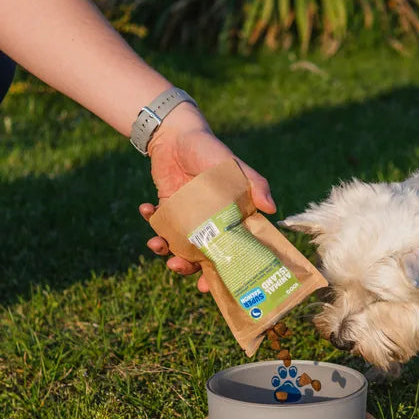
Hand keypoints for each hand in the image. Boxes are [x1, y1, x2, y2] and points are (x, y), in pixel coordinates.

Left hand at [138, 103, 275, 291]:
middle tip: (177, 268)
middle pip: (204, 257)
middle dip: (189, 269)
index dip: (224, 272)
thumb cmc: (210, 149)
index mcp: (232, 219)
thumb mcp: (234, 166)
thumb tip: (272, 209)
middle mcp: (212, 224)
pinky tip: (146, 210)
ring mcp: (189, 220)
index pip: (232, 252)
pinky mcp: (169, 211)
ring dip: (166, 252)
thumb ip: (255, 184)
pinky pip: (160, 227)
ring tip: (157, 245)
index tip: (211, 284)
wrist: (176, 134)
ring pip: (180, 248)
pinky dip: (151, 224)